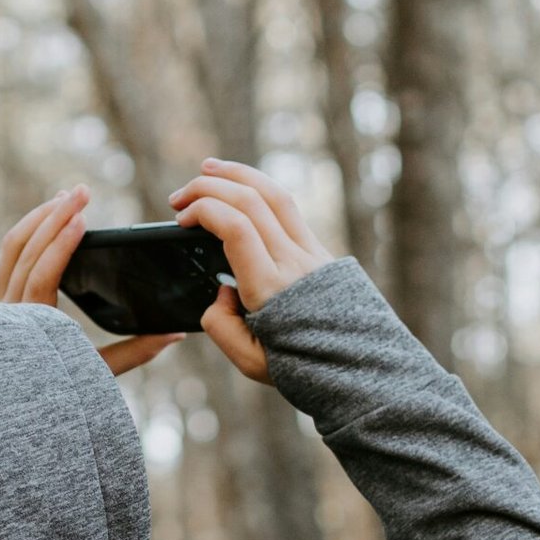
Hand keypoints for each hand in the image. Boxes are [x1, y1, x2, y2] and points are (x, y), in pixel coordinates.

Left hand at [0, 185, 182, 375]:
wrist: (6, 405)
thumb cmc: (54, 392)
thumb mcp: (94, 375)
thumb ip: (132, 353)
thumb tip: (175, 334)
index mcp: (32, 328)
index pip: (42, 277)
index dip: (61, 245)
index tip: (82, 219)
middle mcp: (9, 311)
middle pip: (25, 252)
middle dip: (54, 217)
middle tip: (82, 192)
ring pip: (12, 248)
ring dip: (39, 217)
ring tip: (66, 198)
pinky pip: (10, 255)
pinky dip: (29, 231)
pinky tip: (48, 220)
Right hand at [167, 159, 334, 384]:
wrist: (359, 368)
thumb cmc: (301, 369)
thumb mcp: (250, 362)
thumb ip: (221, 326)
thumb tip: (221, 293)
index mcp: (271, 289)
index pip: (237, 228)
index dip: (205, 211)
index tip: (182, 221)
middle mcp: (293, 263)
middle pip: (251, 200)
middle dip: (209, 187)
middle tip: (179, 198)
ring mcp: (310, 252)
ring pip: (274, 194)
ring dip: (237, 175)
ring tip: (208, 170)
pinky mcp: (319, 250)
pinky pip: (288, 207)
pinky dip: (259, 189)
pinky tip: (242, 189)